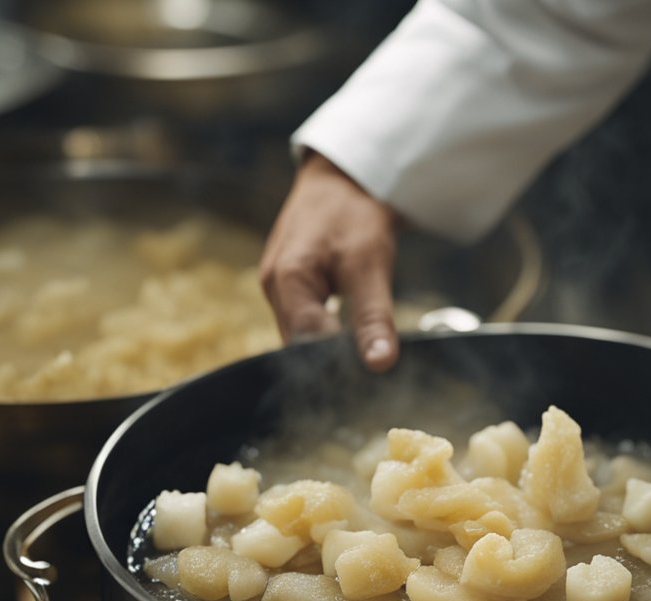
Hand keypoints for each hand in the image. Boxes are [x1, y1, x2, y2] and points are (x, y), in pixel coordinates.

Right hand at [260, 151, 399, 371]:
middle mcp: (272, 289)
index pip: (306, 344)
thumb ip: (372, 317)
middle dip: (331, 360)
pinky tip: (348, 336)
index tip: (368, 371)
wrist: (341, 179)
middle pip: (298, 345)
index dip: (337, 363)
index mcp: (285, 281)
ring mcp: (276, 289)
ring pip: (300, 336)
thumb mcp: (370, 264)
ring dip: (328, 347)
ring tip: (361, 352)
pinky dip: (325, 332)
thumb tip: (378, 364)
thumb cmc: (352, 212)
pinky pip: (303, 322)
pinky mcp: (287, 288)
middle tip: (369, 366)